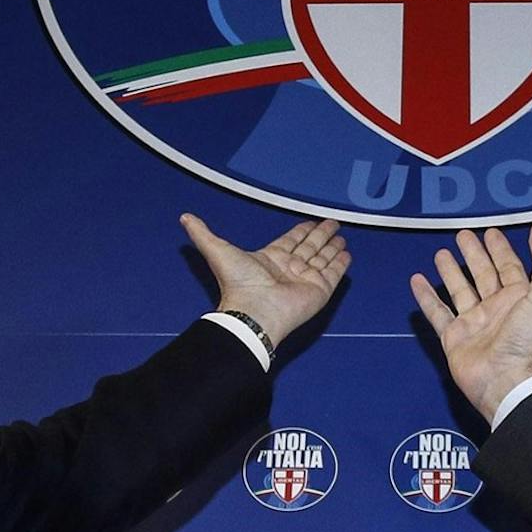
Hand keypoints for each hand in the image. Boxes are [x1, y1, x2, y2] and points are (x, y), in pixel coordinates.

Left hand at [182, 215, 349, 351]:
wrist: (254, 313)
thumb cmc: (238, 284)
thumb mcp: (217, 251)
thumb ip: (203, 234)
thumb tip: (185, 217)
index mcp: (270, 258)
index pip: (290, 241)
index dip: (300, 231)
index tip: (311, 222)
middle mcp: (290, 268)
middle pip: (309, 247)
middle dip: (320, 235)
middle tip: (332, 223)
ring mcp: (306, 279)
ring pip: (322, 259)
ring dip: (332, 247)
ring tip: (342, 236)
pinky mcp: (320, 290)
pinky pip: (333, 274)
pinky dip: (340, 263)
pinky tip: (346, 253)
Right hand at [409, 224, 531, 420]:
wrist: (506, 380)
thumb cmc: (527, 339)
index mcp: (518, 297)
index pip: (509, 266)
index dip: (500, 249)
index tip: (490, 232)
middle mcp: (496, 308)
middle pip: (482, 274)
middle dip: (474, 254)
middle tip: (463, 235)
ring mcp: (474, 322)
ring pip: (459, 290)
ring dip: (450, 271)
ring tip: (441, 253)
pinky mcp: (453, 337)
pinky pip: (437, 312)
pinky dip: (426, 296)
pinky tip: (417, 280)